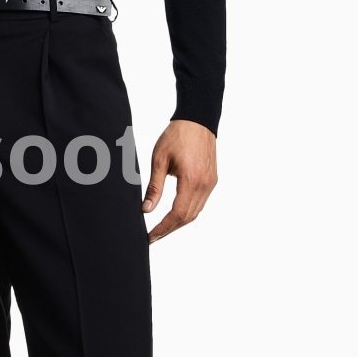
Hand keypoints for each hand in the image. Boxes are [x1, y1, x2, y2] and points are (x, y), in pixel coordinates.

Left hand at [142, 120, 217, 243]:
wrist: (198, 120)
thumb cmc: (177, 136)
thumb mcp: (159, 160)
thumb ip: (154, 187)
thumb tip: (146, 210)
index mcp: (191, 180)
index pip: (177, 214)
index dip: (163, 228)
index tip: (150, 236)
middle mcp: (204, 185)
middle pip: (188, 217)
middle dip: (169, 229)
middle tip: (152, 237)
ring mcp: (210, 183)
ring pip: (195, 212)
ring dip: (178, 223)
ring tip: (161, 229)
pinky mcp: (212, 180)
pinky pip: (200, 203)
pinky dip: (187, 212)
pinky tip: (175, 214)